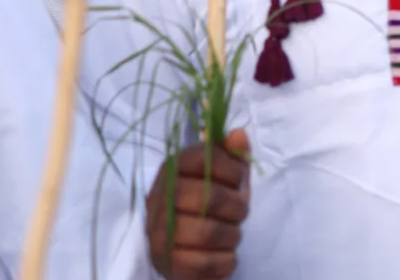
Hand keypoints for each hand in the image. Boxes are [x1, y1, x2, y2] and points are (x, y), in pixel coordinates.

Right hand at [146, 129, 250, 279]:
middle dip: (235, 205)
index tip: (239, 178)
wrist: (188, 248)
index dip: (228, 167)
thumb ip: (233, 155)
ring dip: (232, 234)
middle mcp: (158, 201)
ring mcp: (158, 235)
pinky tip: (226, 254)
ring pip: (207, 233)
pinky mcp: (166, 265)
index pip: (200, 157)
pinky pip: (205, 263)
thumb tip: (239, 135)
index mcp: (171, 171)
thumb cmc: (211, 205)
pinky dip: (226, 260)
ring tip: (234, 233)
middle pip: (206, 197)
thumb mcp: (226, 177)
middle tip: (242, 211)